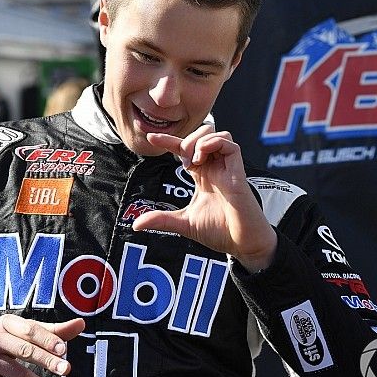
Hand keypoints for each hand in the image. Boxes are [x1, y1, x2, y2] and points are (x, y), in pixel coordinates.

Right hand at [0, 314, 84, 376]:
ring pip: (15, 372)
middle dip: (47, 360)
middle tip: (65, 369)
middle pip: (24, 350)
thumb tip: (81, 323)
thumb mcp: (21, 330)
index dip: (48, 339)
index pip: (30, 330)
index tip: (64, 349)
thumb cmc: (0, 339)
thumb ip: (51, 330)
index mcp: (7, 322)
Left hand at [132, 125, 276, 272]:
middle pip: (202, 134)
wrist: (241, 244)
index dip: (168, 141)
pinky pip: (230, 143)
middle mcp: (214, 168)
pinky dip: (213, 144)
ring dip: (200, 141)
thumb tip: (135, 224)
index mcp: (202, 175)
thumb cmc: (220, 232)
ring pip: (216, 133)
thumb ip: (161, 220)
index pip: (184, 150)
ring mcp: (227, 168)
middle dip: (187, 139)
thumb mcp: (184, 223)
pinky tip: (203, 160)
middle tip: (183, 160)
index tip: (150, 138)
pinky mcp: (238, 171)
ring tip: (194, 161)